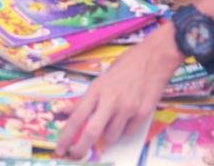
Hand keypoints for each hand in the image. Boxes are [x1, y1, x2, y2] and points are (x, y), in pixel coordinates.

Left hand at [55, 24, 183, 158]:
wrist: (154, 58)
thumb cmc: (125, 65)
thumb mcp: (101, 79)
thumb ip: (84, 98)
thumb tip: (64, 111)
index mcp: (97, 89)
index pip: (77, 117)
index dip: (66, 136)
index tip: (59, 149)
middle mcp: (111, 100)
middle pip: (92, 132)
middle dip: (81, 149)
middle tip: (76, 156)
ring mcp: (128, 108)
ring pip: (111, 137)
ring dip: (106, 137)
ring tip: (110, 125)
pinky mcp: (142, 114)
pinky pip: (128, 133)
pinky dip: (123, 132)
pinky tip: (125, 120)